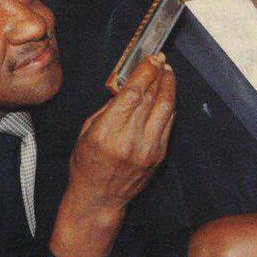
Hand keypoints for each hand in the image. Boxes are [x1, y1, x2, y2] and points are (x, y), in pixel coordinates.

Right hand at [68, 53, 175, 214]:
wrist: (99, 198)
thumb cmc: (87, 164)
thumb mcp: (87, 130)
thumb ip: (109, 107)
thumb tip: (129, 85)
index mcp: (107, 132)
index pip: (133, 93)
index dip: (145, 72)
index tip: (152, 58)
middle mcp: (130, 140)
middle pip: (152, 97)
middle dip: (159, 74)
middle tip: (161, 61)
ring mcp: (148, 149)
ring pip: (166, 109)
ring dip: (169, 87)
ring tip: (168, 73)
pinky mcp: (158, 156)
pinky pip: (168, 124)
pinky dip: (169, 106)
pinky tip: (166, 95)